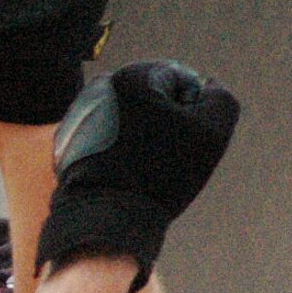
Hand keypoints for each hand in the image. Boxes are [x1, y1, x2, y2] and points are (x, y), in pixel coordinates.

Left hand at [36, 60, 240, 291]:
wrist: (107, 217)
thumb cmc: (161, 173)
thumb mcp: (211, 133)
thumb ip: (220, 99)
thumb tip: (207, 87)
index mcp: (132, 75)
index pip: (184, 81)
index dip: (194, 114)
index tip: (181, 140)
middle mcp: (100, 86)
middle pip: (155, 98)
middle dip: (167, 123)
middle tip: (164, 157)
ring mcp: (80, 112)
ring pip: (132, 118)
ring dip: (144, 137)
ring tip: (143, 167)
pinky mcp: (70, 137)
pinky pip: (110, 137)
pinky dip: (121, 151)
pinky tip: (124, 173)